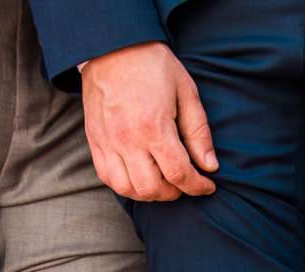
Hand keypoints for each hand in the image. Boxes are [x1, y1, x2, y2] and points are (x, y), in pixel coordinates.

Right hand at [79, 42, 217, 201]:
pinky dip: (126, 185)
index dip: (197, 186)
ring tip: (163, 181)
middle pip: (153, 188)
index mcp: (153, 126)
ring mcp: (108, 142)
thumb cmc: (153, 66)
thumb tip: (209, 166)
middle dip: (175, 192)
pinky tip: (139, 177)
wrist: (112, 46)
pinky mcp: (95, 141)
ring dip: (150, 193)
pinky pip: (108, 178)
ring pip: (128, 189)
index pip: (179, 173)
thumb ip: (198, 132)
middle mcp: (127, 139)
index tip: (207, 185)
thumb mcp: (186, 91)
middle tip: (185, 182)